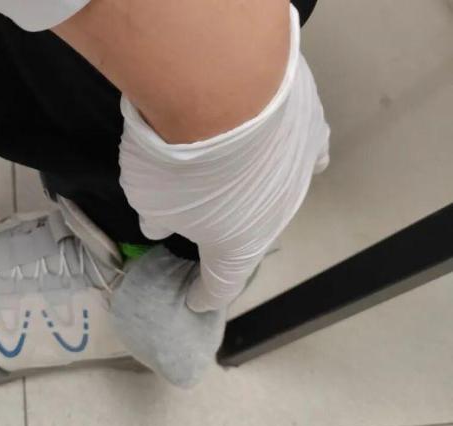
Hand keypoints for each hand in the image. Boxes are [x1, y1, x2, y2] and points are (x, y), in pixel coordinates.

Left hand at [118, 53, 329, 311]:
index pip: (221, 284)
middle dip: (227, 237)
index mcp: (238, 247)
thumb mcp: (149, 199)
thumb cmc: (178, 162)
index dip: (205, 296)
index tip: (194, 301)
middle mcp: (277, 217)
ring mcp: (299, 173)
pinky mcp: (311, 129)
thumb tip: (160, 226)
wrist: (223, 87)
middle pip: (250, 235)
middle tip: (206, 224)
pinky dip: (291, 157)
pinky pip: (305, 153)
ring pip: (276, 193)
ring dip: (254, 193)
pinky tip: (284, 151)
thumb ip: (158, 218)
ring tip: (237, 184)